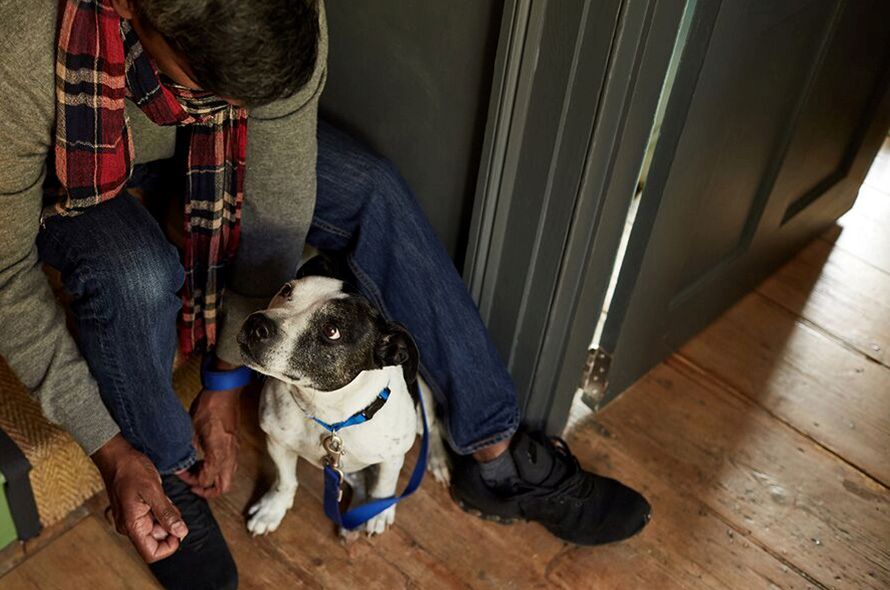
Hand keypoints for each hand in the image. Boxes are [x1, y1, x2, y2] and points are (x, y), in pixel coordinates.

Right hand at [92, 435, 187, 562]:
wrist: (116, 455)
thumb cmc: (131, 469)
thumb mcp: (153, 490)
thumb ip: (166, 514)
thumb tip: (181, 533)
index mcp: (132, 525)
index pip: (151, 553)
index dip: (169, 546)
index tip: (180, 529)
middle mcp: (129, 527)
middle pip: (156, 540)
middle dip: (170, 525)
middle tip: (169, 502)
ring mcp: (131, 519)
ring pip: (156, 528)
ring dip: (166, 515)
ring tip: (162, 496)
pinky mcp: (134, 511)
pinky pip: (152, 517)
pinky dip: (161, 508)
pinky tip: (158, 494)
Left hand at [180, 358, 240, 497]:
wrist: (225, 390)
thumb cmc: (209, 406)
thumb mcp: (191, 430)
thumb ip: (187, 451)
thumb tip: (180, 463)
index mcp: (218, 454)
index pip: (206, 480)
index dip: (191, 481)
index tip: (180, 472)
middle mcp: (229, 455)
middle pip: (223, 486)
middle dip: (207, 490)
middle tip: (193, 485)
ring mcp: (234, 449)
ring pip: (228, 476)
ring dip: (212, 479)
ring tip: (197, 471)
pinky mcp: (234, 443)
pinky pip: (229, 465)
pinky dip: (217, 469)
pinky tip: (205, 459)